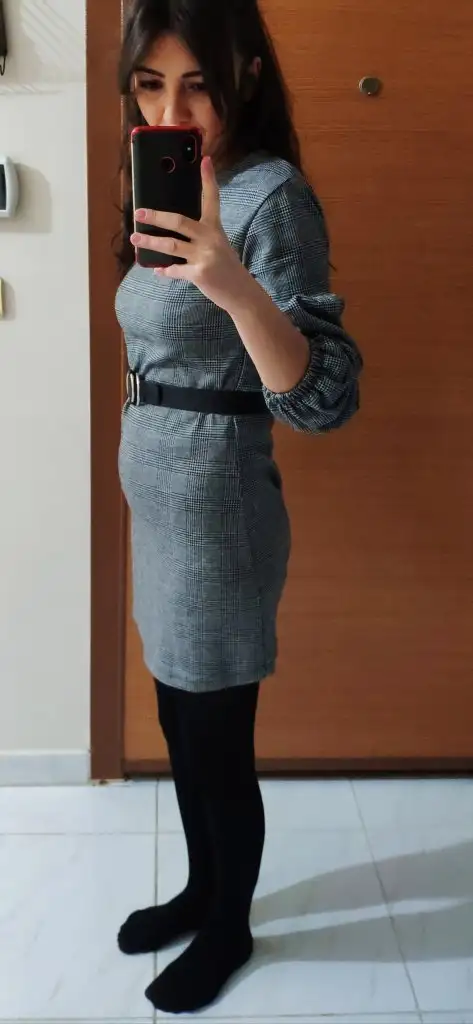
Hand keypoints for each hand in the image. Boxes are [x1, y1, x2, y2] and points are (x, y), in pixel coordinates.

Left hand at [130, 156, 249, 312]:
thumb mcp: (217, 245)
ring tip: (135, 239)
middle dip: (156, 217)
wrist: (240, 292)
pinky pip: (175, 270)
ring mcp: (205, 256)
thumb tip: (170, 230)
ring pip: (171, 246)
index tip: (204, 160)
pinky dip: (164, 271)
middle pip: (178, 222)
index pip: (212, 198)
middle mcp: (210, 238)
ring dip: (150, 243)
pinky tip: (156, 269)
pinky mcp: (200, 274)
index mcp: (215, 228)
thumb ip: (198, 236)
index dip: (208, 179)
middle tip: (138, 213)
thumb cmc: (225, 267)